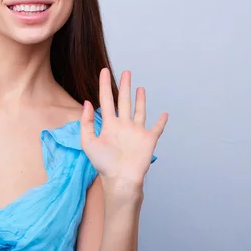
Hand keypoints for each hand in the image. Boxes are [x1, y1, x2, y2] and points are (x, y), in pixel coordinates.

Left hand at [80, 68, 167, 187]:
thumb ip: (86, 122)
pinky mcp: (148, 140)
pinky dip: (161, 121)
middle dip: (124, 86)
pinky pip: (157, 128)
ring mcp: (136, 132)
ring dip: (140, 99)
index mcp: (109, 125)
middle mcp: (123, 125)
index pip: (106, 99)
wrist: (120, 180)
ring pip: (139, 111)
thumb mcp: (88, 142)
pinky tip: (164, 114)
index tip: (103, 71)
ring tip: (140, 88)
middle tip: (126, 72)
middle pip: (124, 101)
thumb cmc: (103, 164)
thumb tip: (87, 103)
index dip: (104, 84)